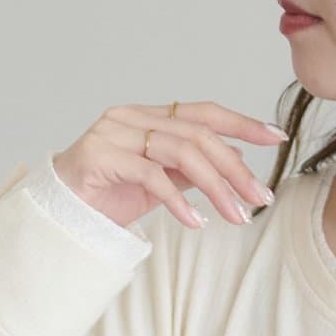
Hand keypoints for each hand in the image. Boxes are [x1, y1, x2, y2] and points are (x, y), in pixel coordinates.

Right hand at [51, 101, 287, 231]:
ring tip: (238, 217)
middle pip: (198, 134)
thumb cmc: (108, 198)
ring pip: (180, 153)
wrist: (59, 214)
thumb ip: (190, 170)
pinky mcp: (100, 157)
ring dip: (216, 188)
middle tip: (261, 198)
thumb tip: (236, 164)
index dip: (241, 122)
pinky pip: (151, 176)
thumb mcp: (159, 183)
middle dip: (235, 168)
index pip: (203, 112)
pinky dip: (179, 201)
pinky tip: (197, 223)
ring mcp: (114, 133)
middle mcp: (132, 116)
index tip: (276, 137)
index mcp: (148, 116)